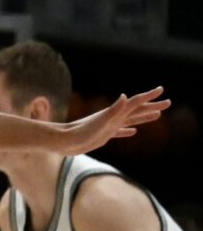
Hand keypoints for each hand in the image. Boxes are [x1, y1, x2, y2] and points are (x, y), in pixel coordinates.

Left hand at [51, 89, 167, 152]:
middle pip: (137, 110)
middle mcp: (113, 118)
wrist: (63, 141)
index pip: (135, 103)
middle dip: (152, 106)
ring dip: (144, 117)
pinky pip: (119, 132)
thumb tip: (125, 96)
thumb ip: (113, 110)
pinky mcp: (103, 136)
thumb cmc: (80, 132)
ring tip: (157, 115)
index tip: (161, 90)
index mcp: (114, 113)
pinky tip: (133, 131)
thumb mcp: (100, 121)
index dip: (149, 96)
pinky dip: (127, 131)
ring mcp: (109, 126)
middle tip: (168, 102)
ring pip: (130, 120)